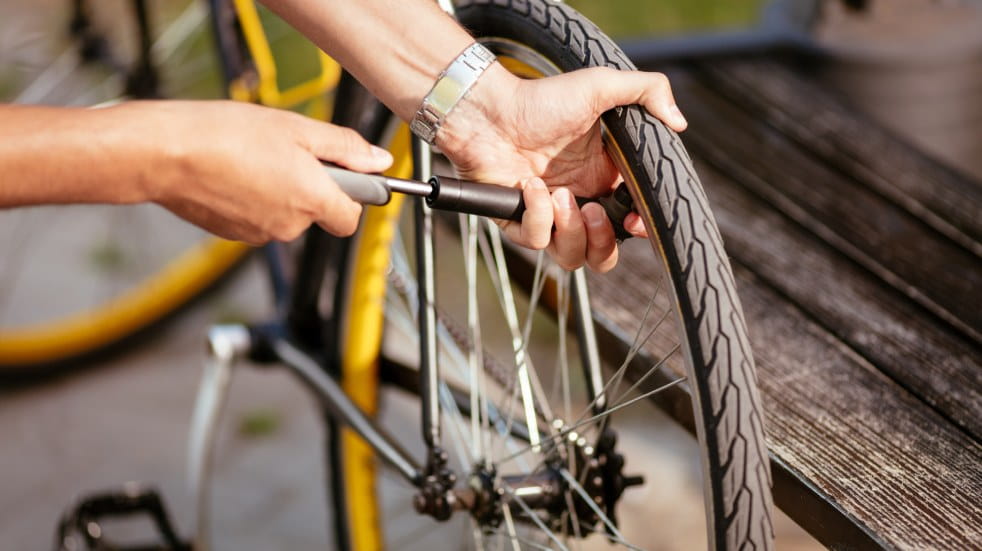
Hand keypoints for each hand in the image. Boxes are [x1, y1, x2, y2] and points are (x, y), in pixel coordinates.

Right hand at [128, 101, 391, 243]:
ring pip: (285, 215)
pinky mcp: (233, 235)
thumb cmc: (226, 135)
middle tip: (286, 153)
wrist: (165, 153)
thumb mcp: (297, 128)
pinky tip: (234, 174)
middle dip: (310, 187)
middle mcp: (290, 226)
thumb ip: (344, 148)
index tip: (343, 173)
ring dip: (279, 191)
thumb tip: (380, 162)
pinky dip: (253, 199)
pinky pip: (257, 218)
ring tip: (253, 159)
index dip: (350, 194)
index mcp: (312, 200)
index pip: (351, 217)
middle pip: (317, 213)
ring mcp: (259, 234)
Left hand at [436, 65, 686, 271]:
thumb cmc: (541, 98)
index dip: (638, 231)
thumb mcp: (601, 86)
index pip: (629, 223)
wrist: (489, 109)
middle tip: (592, 211)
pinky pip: (535, 241)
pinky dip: (537, 216)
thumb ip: (648, 92)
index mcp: (603, 179)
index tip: (635, 222)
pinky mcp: (517, 221)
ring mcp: (546, 215)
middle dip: (603, 243)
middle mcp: (578, 202)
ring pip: (571, 257)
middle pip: (602, 254)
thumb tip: (681, 122)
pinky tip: (531, 186)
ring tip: (560, 196)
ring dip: (571, 232)